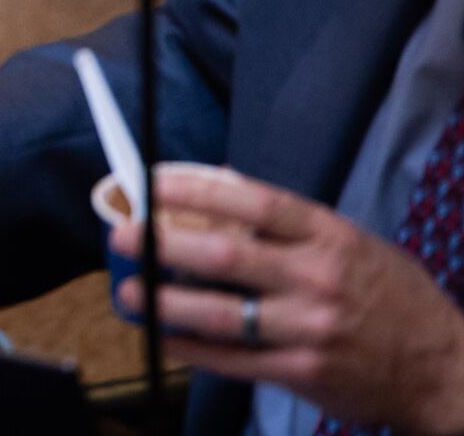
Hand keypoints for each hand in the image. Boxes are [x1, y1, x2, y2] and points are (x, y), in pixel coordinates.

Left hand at [114, 166, 463, 432]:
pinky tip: (164, 337)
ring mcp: (310, 328)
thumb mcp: (352, 244)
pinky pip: (233, 359)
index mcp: (328, 236)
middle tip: (121, 236)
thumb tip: (218, 183)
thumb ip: (291, 223)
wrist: (443, 367)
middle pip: (224, 255)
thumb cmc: (390, 296)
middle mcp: (317, 278)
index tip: (149, 182)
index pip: (253, 202)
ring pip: (219, 313)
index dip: (194, 189)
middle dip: (162, 244)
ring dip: (163, 303)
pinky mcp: (303, 370)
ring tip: (128, 294)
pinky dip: (191, 348)